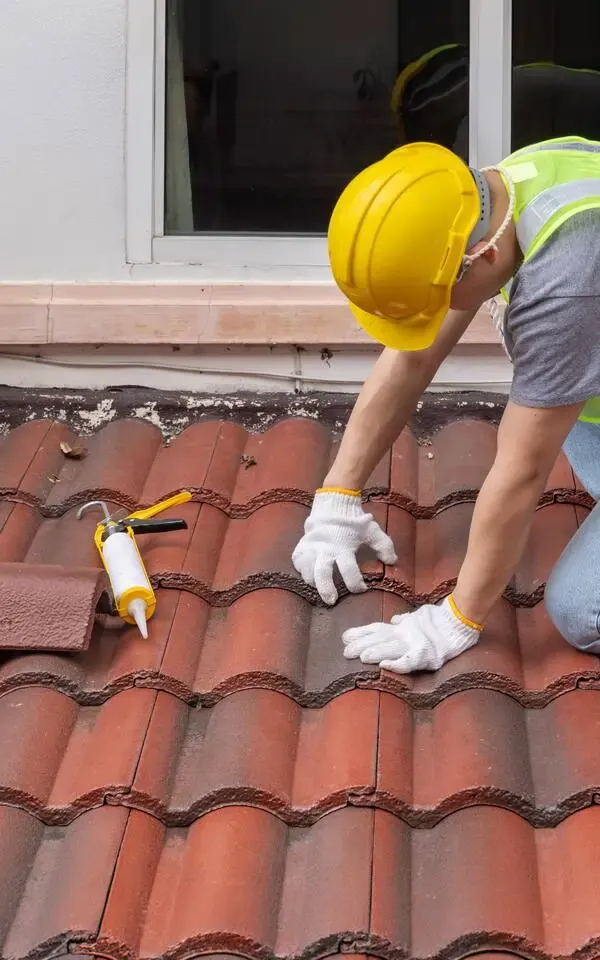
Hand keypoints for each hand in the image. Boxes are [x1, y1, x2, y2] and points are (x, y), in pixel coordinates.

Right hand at [292, 489, 396, 604]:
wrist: (334, 502)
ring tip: (318, 587)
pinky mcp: (303, 544)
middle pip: (322, 572)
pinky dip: (301, 569)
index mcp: (344, 546)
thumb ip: (384, 546)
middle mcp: (326, 548)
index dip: (356, 583)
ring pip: (307, 569)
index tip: (361, 588)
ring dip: (312, 581)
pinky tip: (308, 574)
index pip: (349, 569)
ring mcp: (312, 546)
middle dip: (326, 588)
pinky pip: (297, 560)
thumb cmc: (354, 520)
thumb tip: (392, 561)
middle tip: (331, 600)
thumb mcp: (372, 530)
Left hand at [342, 596, 482, 672]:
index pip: (377, 629)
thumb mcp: (420, 617)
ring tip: (359, 657)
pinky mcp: (426, 655)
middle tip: (344, 651)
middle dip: (361, 645)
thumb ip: (407, 620)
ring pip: (391, 648)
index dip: (361, 633)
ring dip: (375, 653)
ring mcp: (414, 644)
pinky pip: (409, 661)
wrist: (460, 622)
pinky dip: (396, 664)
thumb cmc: (440, 620)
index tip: (344, 637)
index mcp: (403, 627)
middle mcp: (405, 635)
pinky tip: (384, 666)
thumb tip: (395, 620)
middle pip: (380, 639)